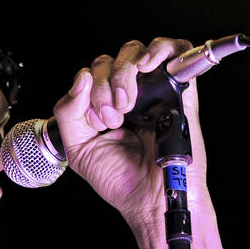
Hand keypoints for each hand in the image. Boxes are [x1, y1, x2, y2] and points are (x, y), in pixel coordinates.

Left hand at [52, 38, 228, 248]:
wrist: (150, 200)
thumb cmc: (120, 181)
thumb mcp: (77, 148)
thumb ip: (68, 111)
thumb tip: (82, 77)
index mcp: (107, 106)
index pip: (93, 74)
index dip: (89, 91)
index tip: (97, 122)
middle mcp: (131, 96)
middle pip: (112, 59)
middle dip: (105, 85)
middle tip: (112, 117)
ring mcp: (155, 92)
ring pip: (137, 51)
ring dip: (125, 72)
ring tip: (128, 102)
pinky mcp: (181, 92)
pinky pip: (177, 51)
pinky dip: (161, 48)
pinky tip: (148, 66)